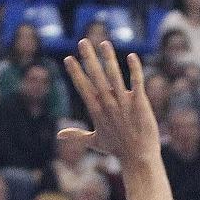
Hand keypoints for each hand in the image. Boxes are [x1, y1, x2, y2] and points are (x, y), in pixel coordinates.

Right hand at [61, 42, 159, 166]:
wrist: (139, 158)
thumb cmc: (118, 150)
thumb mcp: (95, 141)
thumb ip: (77, 135)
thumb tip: (59, 135)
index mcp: (97, 111)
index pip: (84, 88)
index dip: (76, 73)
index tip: (68, 58)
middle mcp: (109, 105)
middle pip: (96, 78)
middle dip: (89, 59)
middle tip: (82, 41)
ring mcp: (124, 104)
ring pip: (115, 77)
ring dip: (109, 59)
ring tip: (104, 42)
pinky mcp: (140, 104)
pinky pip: (137, 83)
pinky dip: (135, 70)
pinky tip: (132, 56)